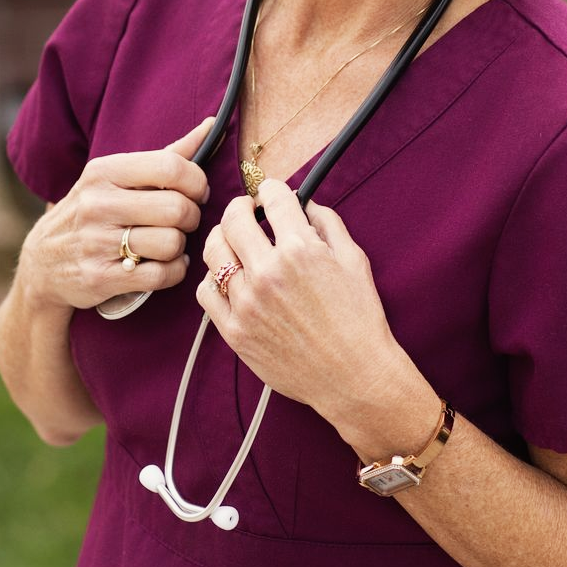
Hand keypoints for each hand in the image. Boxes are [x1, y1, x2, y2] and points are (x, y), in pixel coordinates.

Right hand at [22, 122, 213, 310]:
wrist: (42, 263)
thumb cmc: (93, 212)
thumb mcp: (116, 177)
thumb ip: (166, 155)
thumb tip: (211, 125)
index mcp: (104, 171)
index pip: (171, 167)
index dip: (196, 182)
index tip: (196, 192)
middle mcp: (97, 204)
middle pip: (177, 208)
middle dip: (191, 217)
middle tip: (183, 222)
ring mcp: (96, 243)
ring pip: (171, 243)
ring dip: (180, 247)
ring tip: (169, 244)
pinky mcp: (99, 278)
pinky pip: (160, 275)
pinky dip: (173, 272)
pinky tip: (164, 265)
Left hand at [195, 180, 403, 424]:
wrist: (354, 376)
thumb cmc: (360, 319)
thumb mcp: (354, 261)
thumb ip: (327, 224)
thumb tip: (305, 203)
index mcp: (300, 250)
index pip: (272, 197)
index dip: (271, 190)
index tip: (271, 195)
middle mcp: (267, 272)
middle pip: (232, 218)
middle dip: (241, 207)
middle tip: (248, 212)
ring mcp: (246, 303)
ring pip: (213, 252)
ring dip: (223, 239)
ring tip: (235, 244)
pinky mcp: (234, 331)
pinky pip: (206, 292)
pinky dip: (214, 278)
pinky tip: (230, 279)